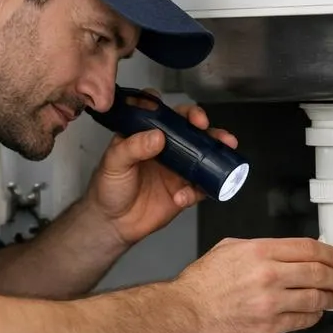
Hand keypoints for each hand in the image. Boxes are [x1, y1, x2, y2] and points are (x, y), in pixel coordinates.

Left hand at [86, 92, 239, 247]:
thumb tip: (157, 136)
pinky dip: (197, 191)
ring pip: (203, 156)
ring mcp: (177, 170)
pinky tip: (182, 197)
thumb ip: (133, 147)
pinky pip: (200, 188)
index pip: (166, 115)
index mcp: (147, 136)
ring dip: (216, 150)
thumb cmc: (108, 188)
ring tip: (224, 149)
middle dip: (203, 125)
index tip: (183, 112)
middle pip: (190, 130)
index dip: (176, 109)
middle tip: (204, 126)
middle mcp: (166, 149)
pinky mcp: (184, 191)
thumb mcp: (113, 162)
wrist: (113, 223)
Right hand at [170, 238, 332, 332]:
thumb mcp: (228, 249)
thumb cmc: (201, 283)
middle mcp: (269, 275)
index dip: (332, 254)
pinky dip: (314, 316)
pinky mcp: (268, 326)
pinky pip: (302, 320)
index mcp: (260, 251)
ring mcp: (270, 302)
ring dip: (331, 298)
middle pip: (319, 273)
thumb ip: (259, 247)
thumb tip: (284, 251)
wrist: (184, 312)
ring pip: (315, 298)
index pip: (310, 249)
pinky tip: (315, 313)